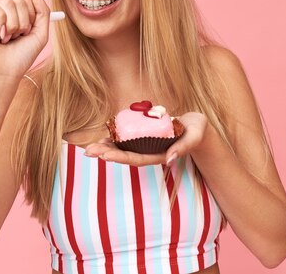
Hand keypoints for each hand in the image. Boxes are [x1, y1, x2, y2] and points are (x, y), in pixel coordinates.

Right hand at [0, 0, 50, 77]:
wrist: (3, 72)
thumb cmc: (20, 58)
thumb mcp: (40, 35)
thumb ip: (43, 11)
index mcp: (20, 15)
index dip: (31, 14)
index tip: (28, 30)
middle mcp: (6, 13)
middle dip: (23, 21)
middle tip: (17, 37)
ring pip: (7, 2)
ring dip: (12, 24)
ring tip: (7, 38)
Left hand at [83, 112, 208, 165]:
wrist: (196, 127)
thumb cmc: (196, 130)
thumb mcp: (194, 136)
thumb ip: (184, 147)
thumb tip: (169, 159)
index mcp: (160, 154)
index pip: (136, 158)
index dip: (120, 157)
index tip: (104, 156)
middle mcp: (150, 151)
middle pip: (125, 155)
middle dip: (106, 153)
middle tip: (88, 152)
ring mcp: (146, 144)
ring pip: (123, 148)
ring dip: (107, 147)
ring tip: (90, 148)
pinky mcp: (144, 135)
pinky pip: (127, 138)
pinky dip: (114, 138)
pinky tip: (103, 137)